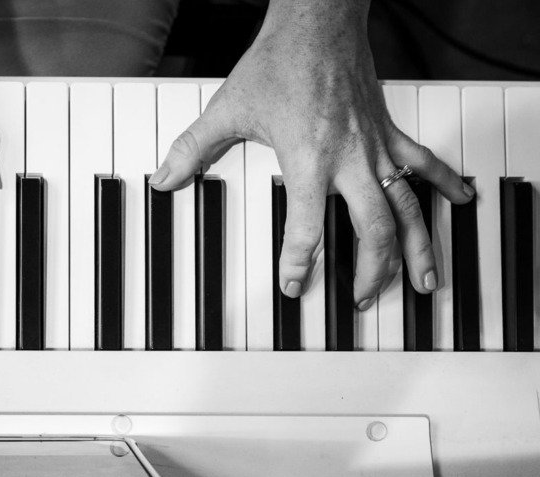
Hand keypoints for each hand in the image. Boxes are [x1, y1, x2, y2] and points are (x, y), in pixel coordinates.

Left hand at [150, 0, 472, 307]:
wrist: (318, 24)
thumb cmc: (279, 63)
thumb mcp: (227, 110)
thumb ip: (193, 150)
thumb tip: (164, 178)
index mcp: (309, 160)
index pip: (305, 226)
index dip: (299, 262)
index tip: (294, 286)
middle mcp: (349, 159)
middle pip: (372, 228)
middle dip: (371, 270)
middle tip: (363, 299)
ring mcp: (376, 147)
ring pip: (406, 206)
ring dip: (417, 247)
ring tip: (423, 280)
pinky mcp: (390, 132)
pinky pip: (426, 163)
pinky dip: (445, 184)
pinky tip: (462, 203)